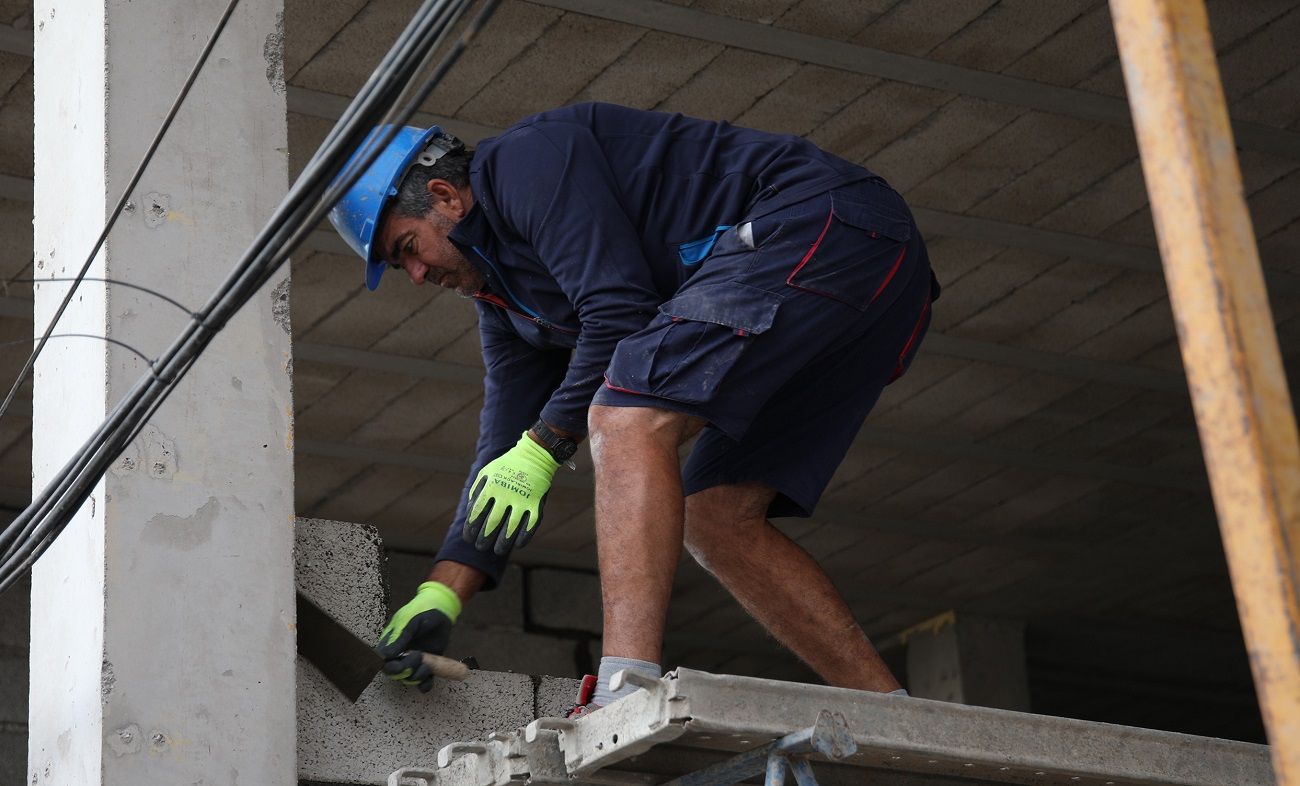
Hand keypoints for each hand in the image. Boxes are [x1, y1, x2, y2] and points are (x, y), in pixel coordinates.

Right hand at [377, 581, 461, 692]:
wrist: (442, 610)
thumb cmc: (421, 611)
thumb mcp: (409, 622)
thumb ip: (399, 639)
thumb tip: (385, 656)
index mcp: (390, 644)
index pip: (384, 662)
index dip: (391, 666)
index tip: (401, 658)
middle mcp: (400, 656)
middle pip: (395, 674)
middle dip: (405, 670)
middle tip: (418, 656)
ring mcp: (413, 662)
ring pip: (409, 679)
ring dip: (417, 676)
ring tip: (427, 664)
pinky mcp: (427, 665)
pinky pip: (423, 682)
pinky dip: (426, 684)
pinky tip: (430, 678)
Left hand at [464, 431, 559, 554]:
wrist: (534, 455)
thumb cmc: (506, 467)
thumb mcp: (486, 473)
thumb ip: (477, 491)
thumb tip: (471, 513)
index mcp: (491, 487)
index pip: (477, 513)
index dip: (471, 529)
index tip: (468, 538)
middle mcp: (506, 495)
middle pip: (492, 524)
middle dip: (484, 539)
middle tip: (480, 547)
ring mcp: (522, 500)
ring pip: (510, 529)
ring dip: (502, 543)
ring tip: (497, 550)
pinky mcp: (537, 504)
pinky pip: (530, 526)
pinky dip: (523, 537)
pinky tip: (518, 545)